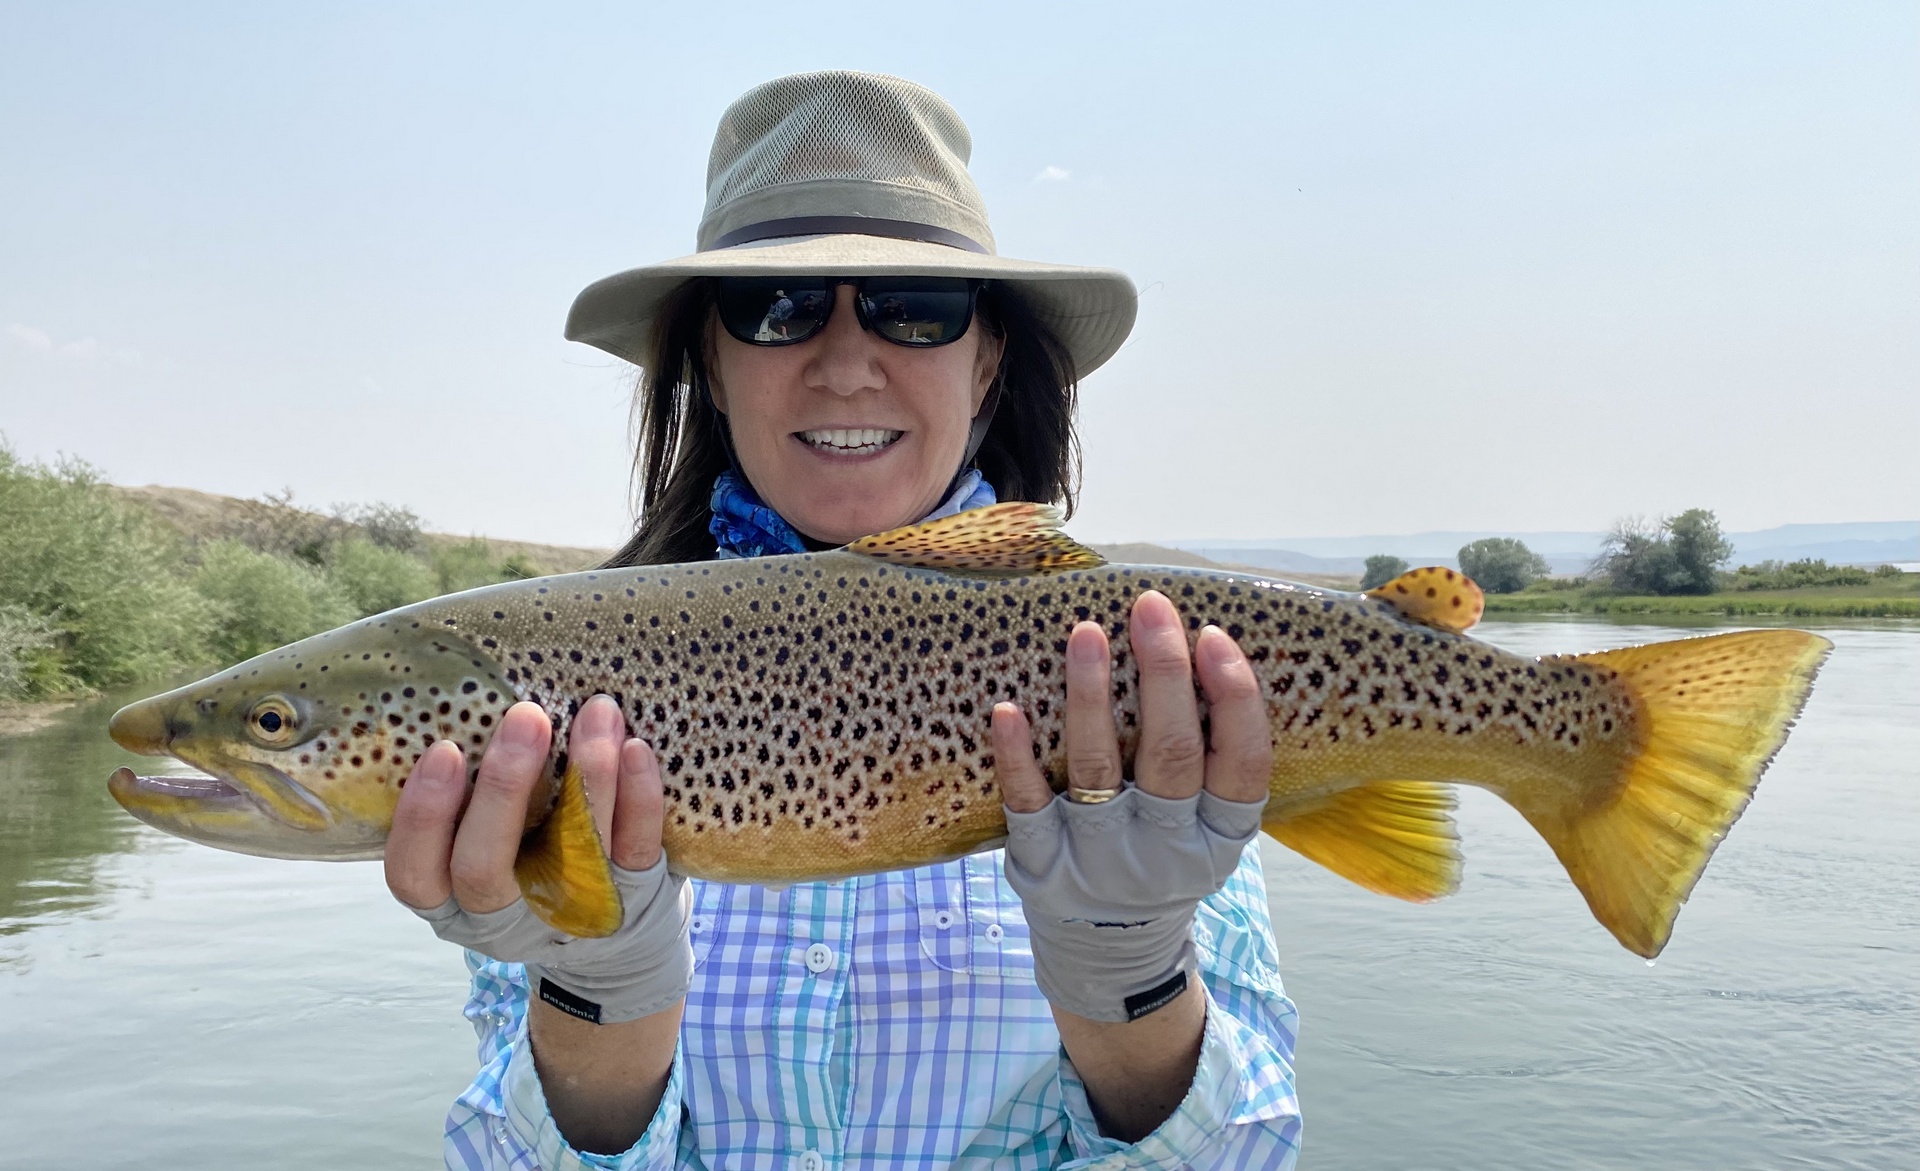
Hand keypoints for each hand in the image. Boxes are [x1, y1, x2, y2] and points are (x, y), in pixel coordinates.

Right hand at [385, 694, 691, 1023]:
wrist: (618, 945)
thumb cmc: (534, 865)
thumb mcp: (488, 844)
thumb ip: (472, 797)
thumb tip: (472, 696)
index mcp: (454, 900)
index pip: (414, 873)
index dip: (422, 818)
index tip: (444, 750)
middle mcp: (505, 918)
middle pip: (484, 869)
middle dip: (503, 789)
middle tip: (525, 717)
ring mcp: (569, 913)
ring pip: (571, 853)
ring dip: (586, 774)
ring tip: (597, 712)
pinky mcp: (633, 901)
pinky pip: (635, 850)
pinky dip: (639, 799)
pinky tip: (636, 750)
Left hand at [992, 590, 1271, 1022]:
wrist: (1111, 953)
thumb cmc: (1164, 858)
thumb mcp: (1207, 829)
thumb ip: (1209, 758)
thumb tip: (1195, 647)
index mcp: (1219, 838)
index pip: (1242, 763)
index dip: (1234, 698)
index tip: (1213, 637)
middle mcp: (1166, 850)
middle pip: (1171, 754)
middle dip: (1163, 673)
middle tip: (1150, 608)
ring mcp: (1102, 858)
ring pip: (1098, 767)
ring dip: (1091, 696)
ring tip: (1086, 633)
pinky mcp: (1045, 866)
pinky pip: (1029, 804)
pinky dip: (1017, 757)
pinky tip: (1008, 711)